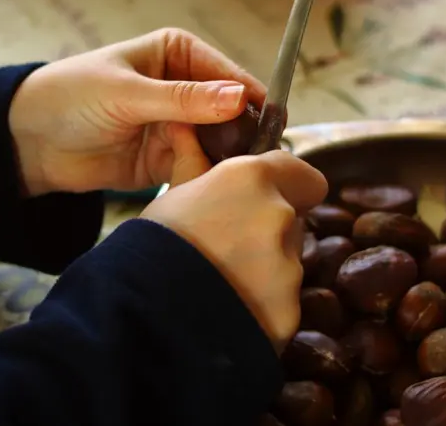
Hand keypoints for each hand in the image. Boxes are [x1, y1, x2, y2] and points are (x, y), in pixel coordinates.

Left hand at [8, 28, 265, 194]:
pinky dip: (203, 176)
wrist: (29, 141)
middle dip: (241, 136)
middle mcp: (186, 87)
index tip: (272, 129)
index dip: (252, 101)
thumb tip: (240, 96)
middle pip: (232, 113)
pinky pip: (199, 167)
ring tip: (228, 178)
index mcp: (179, 53)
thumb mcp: (128, 93)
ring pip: (220, 144)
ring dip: (224, 160)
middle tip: (252, 163)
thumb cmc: (71, 98)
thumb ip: (184, 98)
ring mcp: (179, 124)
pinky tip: (207, 187)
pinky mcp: (169, 158)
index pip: (230, 75)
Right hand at [141, 128, 327, 351]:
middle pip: (292, 221)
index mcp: (253, 179)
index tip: (264, 199)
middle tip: (226, 246)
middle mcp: (279, 217)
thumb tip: (186, 128)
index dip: (289, 185)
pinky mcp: (288, 312)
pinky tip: (226, 311)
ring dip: (263, 270)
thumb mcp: (171, 195)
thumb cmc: (150, 246)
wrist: (141, 316)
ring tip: (219, 283)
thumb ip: (194, 163)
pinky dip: (260, 308)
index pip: (304, 174)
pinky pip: (280, 304)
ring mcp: (288, 268)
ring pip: (286, 264)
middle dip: (269, 230)